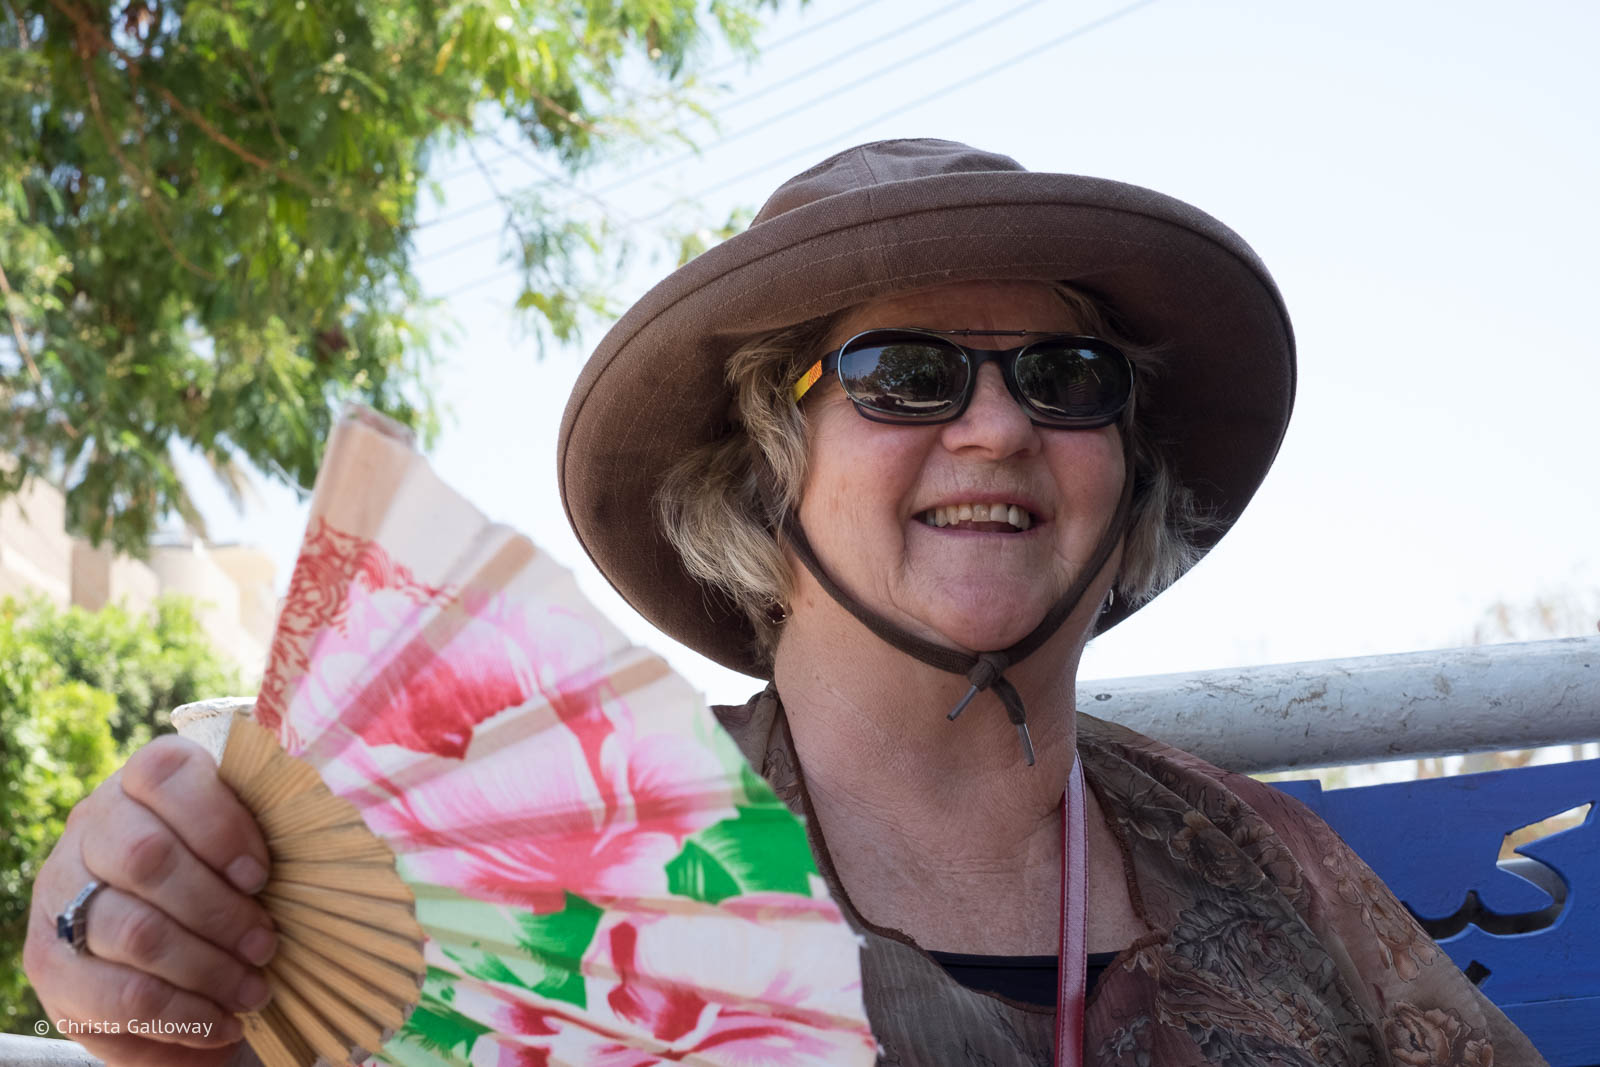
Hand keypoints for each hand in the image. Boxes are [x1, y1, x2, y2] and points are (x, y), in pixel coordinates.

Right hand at [23, 735, 276, 1066]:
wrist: (170, 953)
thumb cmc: (232, 882)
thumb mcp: (250, 845)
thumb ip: (274, 830)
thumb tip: (332, 837)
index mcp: (144, 781)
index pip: (166, 774)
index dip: (218, 824)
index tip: (261, 874)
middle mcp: (93, 827)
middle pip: (148, 857)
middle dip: (220, 910)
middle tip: (267, 944)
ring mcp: (62, 894)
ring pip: (134, 929)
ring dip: (207, 967)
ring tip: (255, 990)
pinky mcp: (52, 965)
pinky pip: (115, 996)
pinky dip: (180, 1016)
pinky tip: (222, 1024)